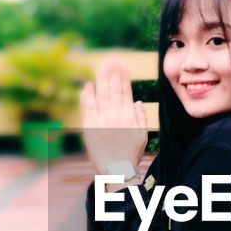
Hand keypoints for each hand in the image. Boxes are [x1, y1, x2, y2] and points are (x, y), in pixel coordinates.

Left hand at [80, 57, 147, 174]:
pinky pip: (88, 107)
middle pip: (114, 89)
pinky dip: (87, 95)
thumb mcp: (142, 136)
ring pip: (102, 94)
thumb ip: (141, 117)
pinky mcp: (89, 127)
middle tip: (112, 58)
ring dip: (102, 78)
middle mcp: (116, 116)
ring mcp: (102, 121)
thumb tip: (138, 101)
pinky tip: (88, 84)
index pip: (126, 91)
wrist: (116, 172)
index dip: (123, 77)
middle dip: (113, 72)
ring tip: (103, 65)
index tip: (122, 65)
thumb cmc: (130, 155)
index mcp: (129, 117)